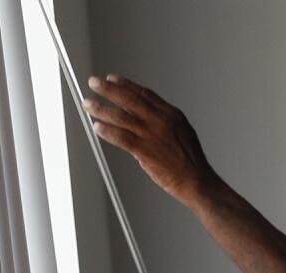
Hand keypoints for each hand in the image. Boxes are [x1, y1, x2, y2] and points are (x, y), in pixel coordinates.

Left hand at [83, 74, 215, 204]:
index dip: (125, 84)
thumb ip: (162, 122)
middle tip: (94, 83)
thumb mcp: (181, 132)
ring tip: (88, 104)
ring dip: (101, 108)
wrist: (196, 180)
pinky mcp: (144, 150)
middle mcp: (160, 120)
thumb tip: (141, 118)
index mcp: (170, 114)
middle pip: (128, 99)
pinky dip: (107, 131)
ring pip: (120, 116)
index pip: (143, 93)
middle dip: (108, 89)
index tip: (112, 79)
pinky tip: (98, 127)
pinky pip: (120, 137)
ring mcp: (151, 135)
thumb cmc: (190, 161)